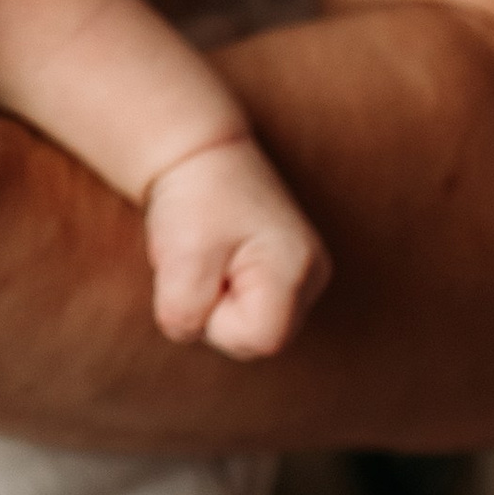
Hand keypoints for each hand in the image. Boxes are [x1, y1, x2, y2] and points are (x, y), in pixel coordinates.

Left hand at [144, 135, 331, 360]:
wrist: (199, 155)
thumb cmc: (193, 198)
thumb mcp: (180, 254)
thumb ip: (184, 309)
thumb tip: (189, 331)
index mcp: (297, 268)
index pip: (258, 339)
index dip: (215, 318)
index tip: (201, 269)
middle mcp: (313, 277)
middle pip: (257, 339)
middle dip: (216, 311)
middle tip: (202, 261)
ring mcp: (305, 279)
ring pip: (251, 329)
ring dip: (217, 303)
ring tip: (210, 258)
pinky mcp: (288, 279)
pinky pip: (250, 313)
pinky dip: (224, 295)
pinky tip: (220, 263)